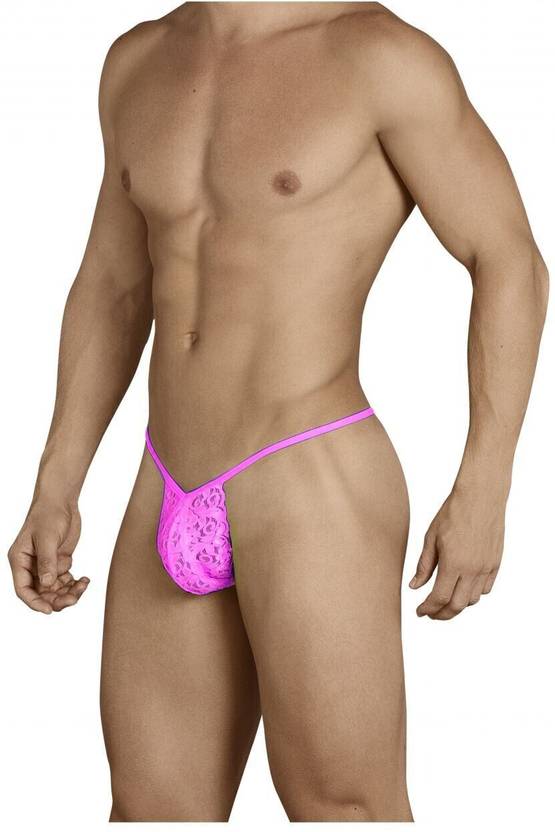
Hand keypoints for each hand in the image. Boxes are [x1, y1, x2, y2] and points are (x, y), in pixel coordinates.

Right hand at [7, 498, 89, 613]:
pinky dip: (75, 584)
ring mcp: (46, 565)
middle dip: (57, 599)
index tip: (49, 610)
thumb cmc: (48, 514)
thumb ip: (47, 562)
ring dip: (69, 592)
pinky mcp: (59, 562)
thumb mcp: (47, 538)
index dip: (35, 603)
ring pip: (55, 590)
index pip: (23, 589)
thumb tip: (47, 585)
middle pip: (41, 593)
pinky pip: (65, 581)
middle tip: (74, 598)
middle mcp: (31, 566)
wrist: (61, 501)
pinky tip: (85, 579)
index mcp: (20, 561)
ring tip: (83, 585)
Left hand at [409, 488, 504, 619]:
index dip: (428, 608)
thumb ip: (424, 566)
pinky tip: (462, 588)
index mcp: (454, 564)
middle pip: (457, 605)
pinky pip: (485, 588)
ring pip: (473, 600)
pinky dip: (473, 594)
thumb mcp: (431, 538)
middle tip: (431, 613)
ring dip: (458, 605)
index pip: (440, 598)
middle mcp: (473, 570)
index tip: (420, 611)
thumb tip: (414, 586)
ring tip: (445, 600)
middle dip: (442, 614)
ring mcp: (487, 567)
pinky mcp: (496, 563)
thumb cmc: (453, 513)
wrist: (481, 497)